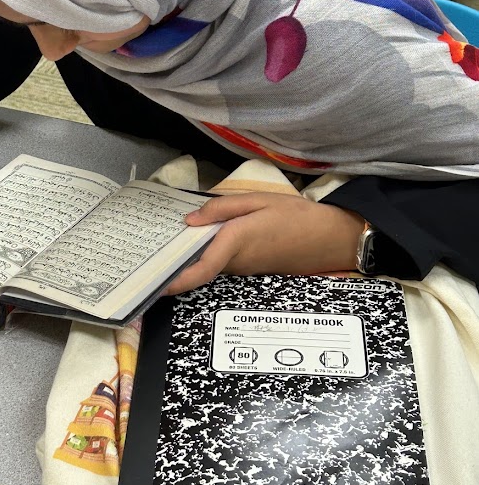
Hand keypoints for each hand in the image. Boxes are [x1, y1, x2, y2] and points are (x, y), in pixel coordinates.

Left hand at [164, 192, 363, 294]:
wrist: (330, 239)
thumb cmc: (296, 215)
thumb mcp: (260, 200)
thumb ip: (223, 207)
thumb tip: (190, 220)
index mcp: (238, 241)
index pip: (202, 267)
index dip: (178, 279)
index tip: (158, 284)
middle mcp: (237, 261)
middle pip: (200, 266)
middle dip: (178, 263)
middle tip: (153, 251)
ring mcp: (245, 268)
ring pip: (210, 264)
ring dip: (192, 258)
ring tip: (170, 240)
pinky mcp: (251, 268)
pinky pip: (222, 262)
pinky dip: (208, 254)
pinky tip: (200, 238)